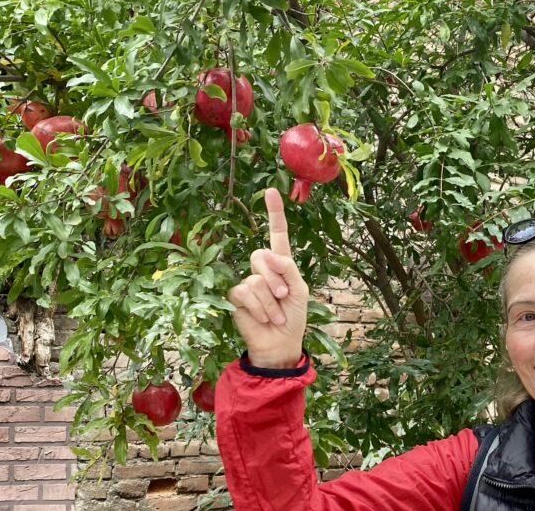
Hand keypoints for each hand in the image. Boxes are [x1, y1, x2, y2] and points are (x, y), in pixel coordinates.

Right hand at [227, 188, 309, 368]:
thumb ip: (287, 268)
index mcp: (281, 263)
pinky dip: (259, 308)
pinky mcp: (235, 296)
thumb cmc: (293, 316)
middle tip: (283, 297)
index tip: (271, 191)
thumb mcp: (299, 290)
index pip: (277, 233)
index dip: (274, 212)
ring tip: (275, 314)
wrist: (280, 342)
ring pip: (256, 278)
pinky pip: (245, 292)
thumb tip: (267, 252)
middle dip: (275, 278)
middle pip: (262, 255)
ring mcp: (247, 281)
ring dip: (270, 300)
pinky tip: (263, 318)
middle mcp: (263, 269)